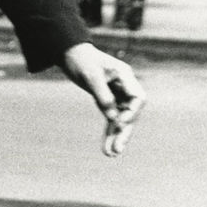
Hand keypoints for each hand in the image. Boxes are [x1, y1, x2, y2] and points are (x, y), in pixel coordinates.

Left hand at [61, 42, 144, 156]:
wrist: (69, 52)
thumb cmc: (81, 59)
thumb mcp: (91, 76)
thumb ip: (103, 95)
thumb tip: (113, 118)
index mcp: (125, 75)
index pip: (138, 98)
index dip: (132, 112)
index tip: (120, 122)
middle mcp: (124, 86)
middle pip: (131, 112)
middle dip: (125, 131)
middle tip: (118, 149)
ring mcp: (116, 94)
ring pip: (121, 119)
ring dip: (116, 135)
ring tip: (112, 154)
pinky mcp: (106, 100)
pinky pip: (110, 119)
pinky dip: (108, 132)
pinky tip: (106, 148)